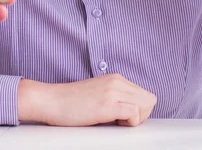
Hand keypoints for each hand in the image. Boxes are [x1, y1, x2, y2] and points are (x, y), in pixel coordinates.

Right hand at [18, 74, 156, 126]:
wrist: (51, 100)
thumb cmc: (70, 101)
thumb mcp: (98, 92)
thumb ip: (115, 96)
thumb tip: (130, 111)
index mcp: (116, 78)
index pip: (145, 94)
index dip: (140, 110)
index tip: (125, 117)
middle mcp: (117, 81)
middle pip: (149, 99)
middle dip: (142, 115)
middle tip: (123, 122)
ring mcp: (112, 91)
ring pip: (146, 104)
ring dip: (136, 118)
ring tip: (118, 122)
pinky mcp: (107, 104)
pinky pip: (134, 113)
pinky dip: (129, 122)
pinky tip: (114, 123)